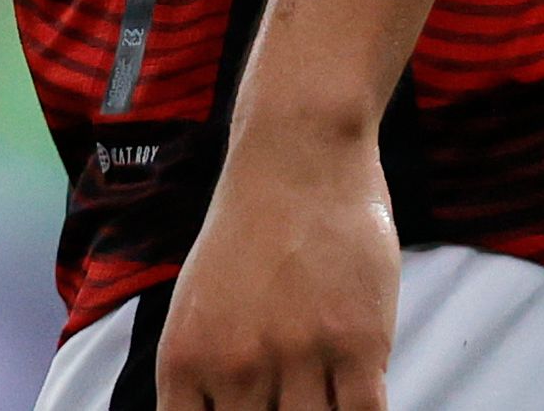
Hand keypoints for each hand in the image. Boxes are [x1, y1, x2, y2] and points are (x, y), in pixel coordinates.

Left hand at [156, 128, 400, 410]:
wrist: (295, 157)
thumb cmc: (247, 232)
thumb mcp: (198, 305)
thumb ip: (208, 371)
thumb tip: (222, 410)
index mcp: (185, 359)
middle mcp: (234, 365)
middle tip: (289, 402)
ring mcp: (297, 357)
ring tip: (324, 394)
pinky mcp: (358, 345)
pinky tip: (359, 398)